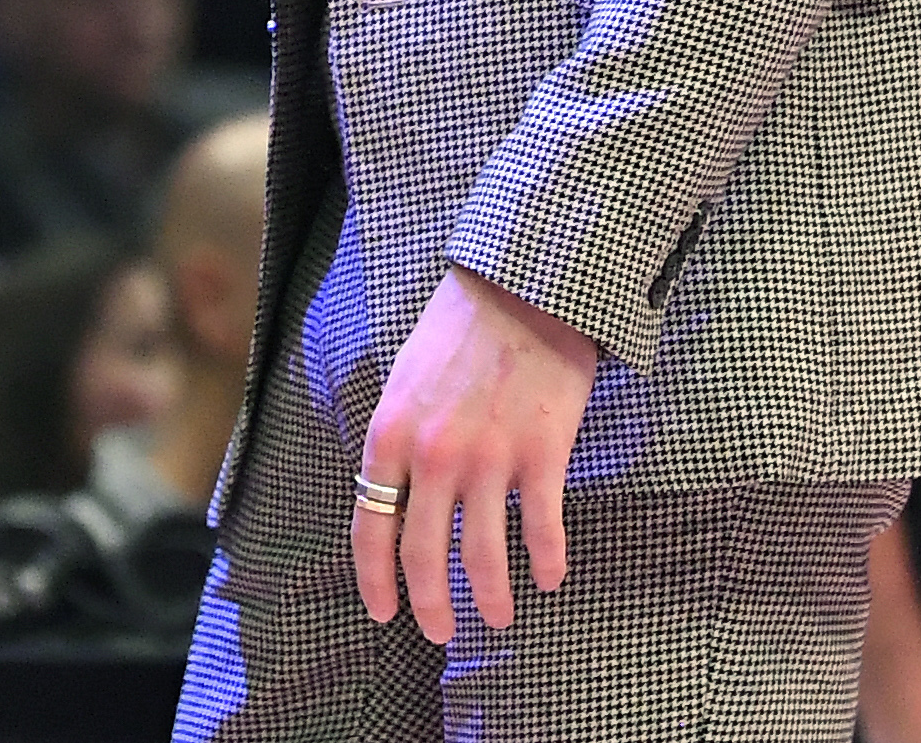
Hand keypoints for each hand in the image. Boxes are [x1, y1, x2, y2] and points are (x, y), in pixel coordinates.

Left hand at [353, 264, 597, 645]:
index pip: (370, 528)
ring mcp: (488, 457)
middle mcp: (432, 455)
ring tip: (500, 619)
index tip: (386, 612)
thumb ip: (397, 441)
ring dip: (491, 597)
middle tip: (441, 633)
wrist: (523, 286)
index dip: (376, 581)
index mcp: (390, 435)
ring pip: (482, 555)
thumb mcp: (404, 381)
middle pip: (422, 554)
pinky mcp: (541, 453)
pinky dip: (547, 560)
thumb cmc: (460, 330)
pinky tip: (550, 578)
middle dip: (431, 605)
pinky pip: (541, 527)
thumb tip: (392, 498)